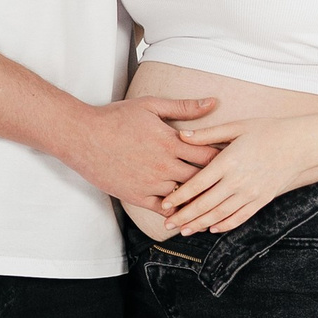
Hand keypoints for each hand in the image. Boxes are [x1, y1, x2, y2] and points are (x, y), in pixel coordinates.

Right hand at [72, 95, 220, 203]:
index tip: (235, 161)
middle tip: (232, 185)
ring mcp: (151, 183)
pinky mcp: (137, 196)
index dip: (225, 158)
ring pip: (185, 197)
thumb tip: (213, 102)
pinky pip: (164, 210)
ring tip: (217, 205)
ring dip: (200, 200)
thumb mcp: (151, 106)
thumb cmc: (115, 117)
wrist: (82, 136)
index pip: (209, 154)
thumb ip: (184, 107)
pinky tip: (188, 215)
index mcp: (170, 142)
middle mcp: (164, 165)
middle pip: (202, 178)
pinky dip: (178, 213)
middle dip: (217, 182)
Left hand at [157, 116, 317, 234]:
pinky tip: (211, 229)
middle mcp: (239, 181)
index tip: (164, 204)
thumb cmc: (268, 130)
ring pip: (220, 215)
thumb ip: (208, 134)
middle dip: (184, 216)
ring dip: (200, 225)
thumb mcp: (237, 126)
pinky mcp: (262, 200)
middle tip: (167, 224)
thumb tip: (181, 135)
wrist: (301, 144)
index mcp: (229, 161)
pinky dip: (224, 225)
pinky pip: (240, 218)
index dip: (179, 196)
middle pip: (205, 204)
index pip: (197, 184)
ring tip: (184, 230)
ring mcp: (251, 193)